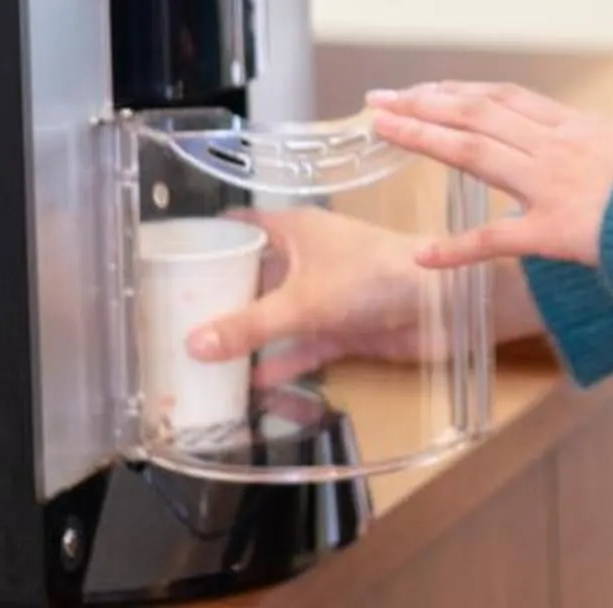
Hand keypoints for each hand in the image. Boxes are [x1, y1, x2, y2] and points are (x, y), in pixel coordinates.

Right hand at [182, 206, 542, 384]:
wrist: (444, 304)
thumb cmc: (374, 277)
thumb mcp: (301, 301)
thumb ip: (247, 325)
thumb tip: (192, 344)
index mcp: (295, 229)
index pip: (241, 227)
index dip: (209, 240)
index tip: (168, 260)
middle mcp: (307, 258)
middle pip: (253, 277)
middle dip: (220, 299)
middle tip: (170, 324)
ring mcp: (326, 294)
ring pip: (275, 316)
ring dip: (247, 337)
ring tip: (199, 363)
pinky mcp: (345, 328)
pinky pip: (302, 346)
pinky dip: (280, 362)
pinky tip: (250, 385)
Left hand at [366, 83, 612, 269]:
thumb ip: (602, 151)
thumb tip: (588, 153)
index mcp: (574, 127)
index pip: (503, 100)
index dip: (458, 92)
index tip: (423, 89)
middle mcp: (556, 147)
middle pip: (476, 115)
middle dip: (424, 104)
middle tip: (380, 101)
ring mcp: (552, 187)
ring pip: (475, 154)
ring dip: (424, 139)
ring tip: (384, 132)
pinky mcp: (556, 232)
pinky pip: (496, 240)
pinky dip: (456, 249)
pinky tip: (423, 255)